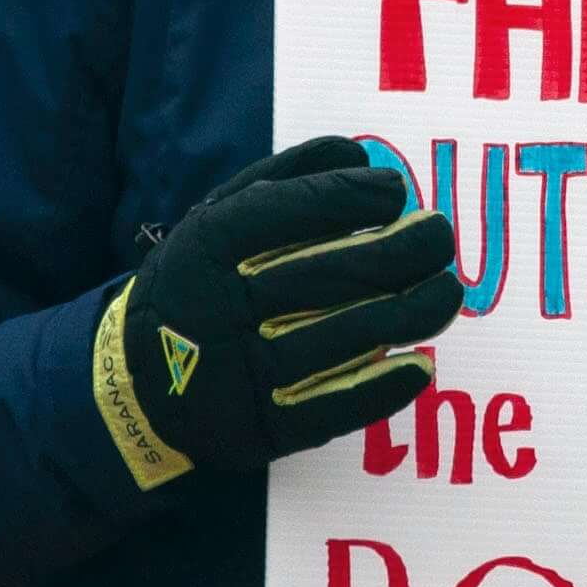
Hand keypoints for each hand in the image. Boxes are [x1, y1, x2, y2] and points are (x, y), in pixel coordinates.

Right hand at [93, 139, 458, 486]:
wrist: (139, 384)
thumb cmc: (201, 282)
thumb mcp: (219, 219)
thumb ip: (285, 181)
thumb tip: (362, 157)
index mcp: (204, 249)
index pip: (284, 213)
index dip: (348, 199)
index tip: (396, 191)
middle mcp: (218, 309)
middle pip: (326, 275)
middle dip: (398, 251)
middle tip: (438, 235)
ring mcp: (239, 375)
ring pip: (340, 340)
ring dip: (408, 313)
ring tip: (447, 292)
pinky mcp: (260, 430)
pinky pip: (331, 409)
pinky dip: (382, 388)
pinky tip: (420, 364)